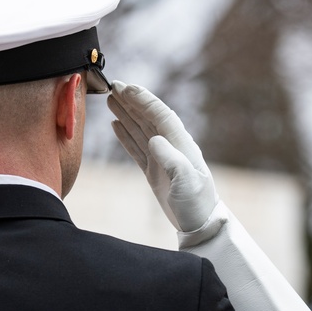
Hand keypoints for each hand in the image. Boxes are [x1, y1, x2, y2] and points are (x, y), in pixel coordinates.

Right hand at [108, 81, 217, 232]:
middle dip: (131, 101)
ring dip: (126, 114)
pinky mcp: (154, 171)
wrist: (200, 224)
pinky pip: (136, 148)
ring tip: (110, 100)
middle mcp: (171, 146)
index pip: (159, 115)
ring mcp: (161, 158)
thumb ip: (171, 159)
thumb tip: (153, 139)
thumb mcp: (187, 181)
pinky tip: (115, 125)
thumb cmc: (197, 203)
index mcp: (180, 144)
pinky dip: (125, 135)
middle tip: (112, 86)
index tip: (125, 88)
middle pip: (148, 117)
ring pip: (140, 129)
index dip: (143, 100)